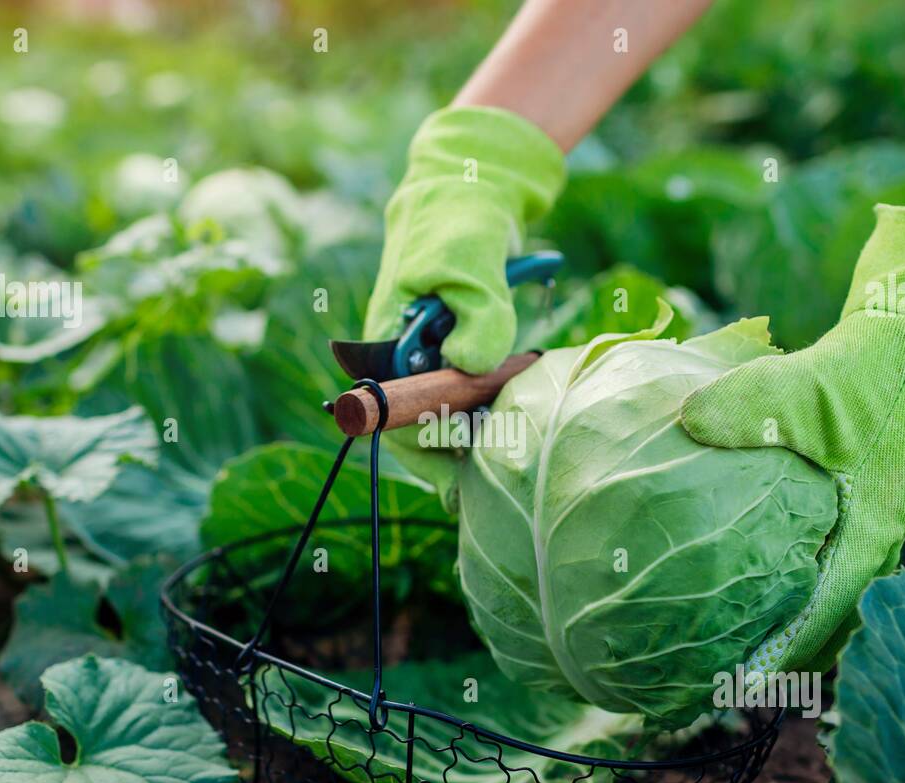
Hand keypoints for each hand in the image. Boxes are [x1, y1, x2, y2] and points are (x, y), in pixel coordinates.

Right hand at [364, 105, 564, 506]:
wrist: (469, 191)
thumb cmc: (458, 222)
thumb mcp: (469, 263)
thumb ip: (477, 314)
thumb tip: (473, 367)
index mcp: (385, 344)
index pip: (396, 419)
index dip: (428, 449)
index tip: (468, 469)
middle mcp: (401, 360)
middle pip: (422, 427)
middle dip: (462, 445)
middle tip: (508, 457)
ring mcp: (428, 358)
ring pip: (449, 415)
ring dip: (481, 425)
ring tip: (519, 435)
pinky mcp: (455, 353)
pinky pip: (469, 394)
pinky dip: (492, 403)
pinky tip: (518, 407)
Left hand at [680, 204, 904, 673]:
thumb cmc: (877, 368)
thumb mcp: (809, 384)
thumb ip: (746, 403)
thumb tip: (682, 418)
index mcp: (871, 525)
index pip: (827, 614)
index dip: (785, 654)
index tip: (740, 685)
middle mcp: (880, 532)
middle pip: (836, 618)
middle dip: (789, 654)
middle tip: (733, 679)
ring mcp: (878, 515)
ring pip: (837, 590)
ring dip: (798, 620)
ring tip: (743, 642)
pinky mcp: (867, 494)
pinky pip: (832, 553)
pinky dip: (800, 575)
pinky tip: (756, 568)